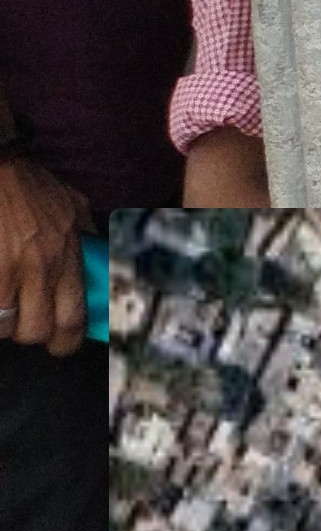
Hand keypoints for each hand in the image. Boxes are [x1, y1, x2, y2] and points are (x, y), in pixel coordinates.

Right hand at [0, 156, 84, 356]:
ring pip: (5, 326)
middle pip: (37, 330)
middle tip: (27, 326)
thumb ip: (88, 236)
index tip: (62, 345)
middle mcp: (41, 268)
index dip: (67, 341)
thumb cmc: (34, 186)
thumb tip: (100, 259)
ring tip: (5, 312)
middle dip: (32, 336)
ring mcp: (8, 270)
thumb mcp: (73, 207)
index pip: (74, 316)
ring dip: (4, 325)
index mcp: (68, 256)